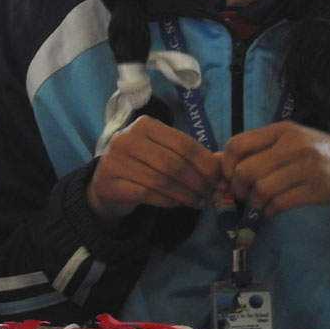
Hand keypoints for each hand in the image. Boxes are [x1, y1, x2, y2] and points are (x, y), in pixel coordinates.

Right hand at [87, 116, 221, 219]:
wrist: (106, 184)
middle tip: (209, 194)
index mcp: (145, 125)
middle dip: (197, 182)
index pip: (184, 144)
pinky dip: (167, 201)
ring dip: (185, 195)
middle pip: (174, 163)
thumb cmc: (141, 164)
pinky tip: (175, 203)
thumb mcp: (164, 153)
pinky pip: (148, 195)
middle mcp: (127, 139)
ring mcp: (116, 162)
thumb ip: (192, 155)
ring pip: (162, 181)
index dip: (205, 163)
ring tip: (197, 202)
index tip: (218, 179)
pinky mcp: (112, 184)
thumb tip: (224, 162)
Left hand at [221, 121, 329, 214]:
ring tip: (260, 203)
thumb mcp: (290, 143)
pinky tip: (273, 209)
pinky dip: (269, 211)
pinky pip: (279, 204)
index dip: (226, 165)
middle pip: (246, 170)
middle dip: (238, 188)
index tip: (230, 177)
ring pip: (261, 189)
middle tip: (242, 195)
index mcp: (282, 130)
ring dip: (255, 202)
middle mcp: (293, 145)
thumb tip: (215, 162)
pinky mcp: (317, 189)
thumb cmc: (320, 153)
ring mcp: (307, 167)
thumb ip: (257, 149)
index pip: (237, 144)